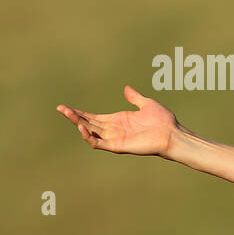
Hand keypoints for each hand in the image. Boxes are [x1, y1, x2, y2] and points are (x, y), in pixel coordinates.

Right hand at [56, 85, 179, 156]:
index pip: (93, 117)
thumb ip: (134, 98)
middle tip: (60, 108)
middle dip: (74, 116)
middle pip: (88, 123)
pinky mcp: (118, 146)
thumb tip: (126, 88)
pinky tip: (82, 127)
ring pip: (90, 132)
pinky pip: (99, 143)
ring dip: (78, 124)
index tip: (65, 107)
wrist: (172, 133)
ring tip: (67, 114)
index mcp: (118, 120)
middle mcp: (114, 129)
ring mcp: (115, 138)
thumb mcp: (147, 104)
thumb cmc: (163, 120)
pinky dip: (89, 137)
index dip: (79, 113)